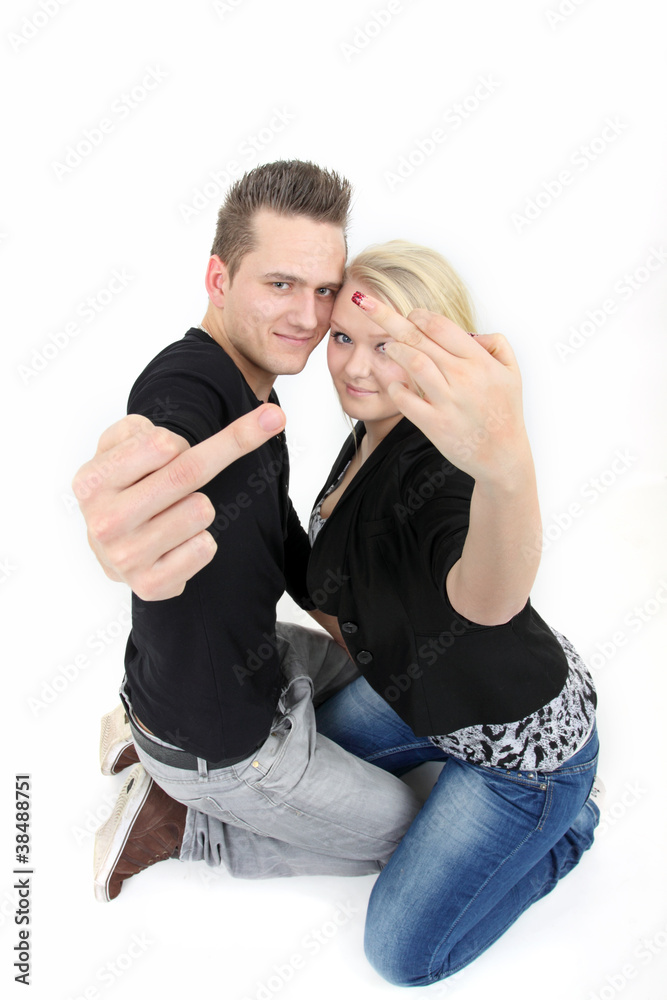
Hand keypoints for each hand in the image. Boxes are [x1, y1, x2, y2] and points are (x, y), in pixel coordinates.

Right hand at [72, 404, 285, 600]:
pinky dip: (198, 541)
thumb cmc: (125, 484)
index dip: (177, 445)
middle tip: (185, 478)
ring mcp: (126, 558)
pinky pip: (206, 547)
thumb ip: (156, 423)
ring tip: (169, 516)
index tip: (171, 452)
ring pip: (202, 509)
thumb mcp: (123, 442)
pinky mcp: (151, 586)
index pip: (165, 444)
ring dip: (196, 507)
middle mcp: (104, 522)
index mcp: (91, 482)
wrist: (111, 545)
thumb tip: (263, 418)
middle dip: (203, 464)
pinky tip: (174, 545)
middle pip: (188, 474)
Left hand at [352, 293, 529, 482]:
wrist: (503, 456)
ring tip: (386, 347)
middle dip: (388, 319)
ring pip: (411, 362)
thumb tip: (469, 332)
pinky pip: (405, 400)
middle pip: (418, 338)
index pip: (440, 326)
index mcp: (479, 361)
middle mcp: (463, 377)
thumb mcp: (512, 372)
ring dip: (393, 350)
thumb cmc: (505, 412)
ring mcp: (448, 401)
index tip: (409, 314)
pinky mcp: (435, 424)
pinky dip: (395, 387)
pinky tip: (393, 383)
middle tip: (367, 305)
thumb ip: (495, 344)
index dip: (419, 315)